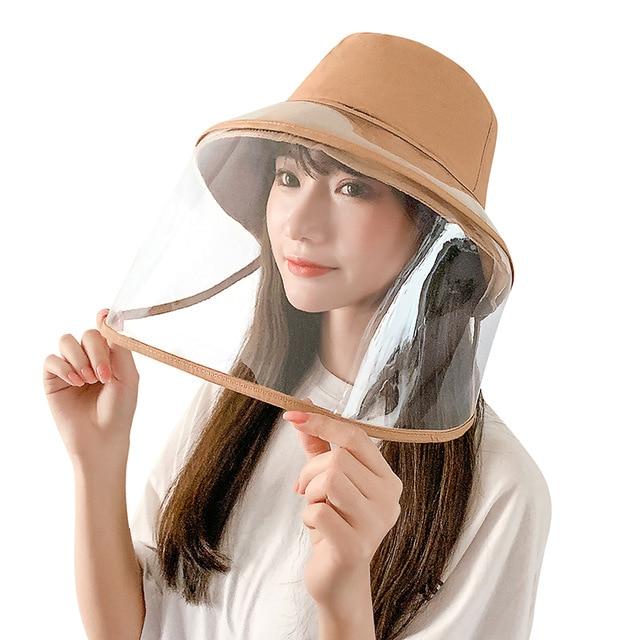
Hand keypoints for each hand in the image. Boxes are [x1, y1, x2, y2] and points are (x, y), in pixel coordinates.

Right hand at [43, 308, 139, 466]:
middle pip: (87, 334)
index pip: (104, 329)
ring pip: (67, 341)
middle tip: (104, 375)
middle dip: (96, 351)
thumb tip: (110, 315)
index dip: (104, 319)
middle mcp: (89, 358)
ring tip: (89, 380)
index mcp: (110, 356)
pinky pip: (51, 360)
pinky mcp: (53, 379)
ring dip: (79, 359)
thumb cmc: (120, 410)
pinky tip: (76, 382)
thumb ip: (119, 346)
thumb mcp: (128, 375)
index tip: (104, 316)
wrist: (102, 438)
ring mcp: (70, 367)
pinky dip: (64, 367)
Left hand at [285, 398, 402, 611]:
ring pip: (329, 480)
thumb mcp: (327, 481)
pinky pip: (318, 511)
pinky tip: (318, 531)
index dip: (323, 422)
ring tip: (316, 510)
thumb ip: (318, 446)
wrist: (340, 581)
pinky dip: (308, 518)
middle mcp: (389, 499)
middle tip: (306, 491)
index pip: (356, 437)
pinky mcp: (355, 547)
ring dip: (310, 494)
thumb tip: (303, 408)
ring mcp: (375, 524)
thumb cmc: (335, 525)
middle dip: (311, 472)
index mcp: (387, 479)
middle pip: (338, 458)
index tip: (293, 415)